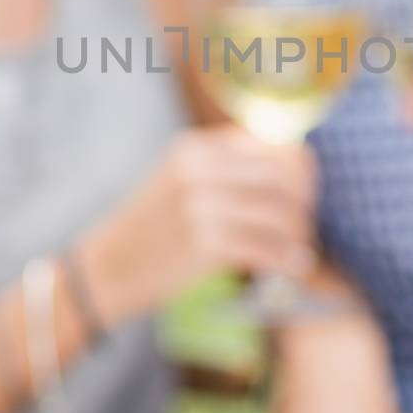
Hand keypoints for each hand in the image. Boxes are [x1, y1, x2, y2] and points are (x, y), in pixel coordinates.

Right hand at [83, 126, 317, 323]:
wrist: (106, 267)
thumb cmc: (152, 226)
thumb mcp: (180, 178)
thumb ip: (228, 168)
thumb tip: (295, 167)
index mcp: (196, 148)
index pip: (272, 144)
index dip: (299, 169)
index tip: (305, 192)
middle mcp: (199, 171)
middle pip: (283, 176)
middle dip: (304, 202)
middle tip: (303, 223)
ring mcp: (201, 207)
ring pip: (279, 214)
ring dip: (297, 235)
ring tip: (297, 249)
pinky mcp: (204, 245)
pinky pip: (265, 249)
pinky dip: (286, 260)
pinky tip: (293, 267)